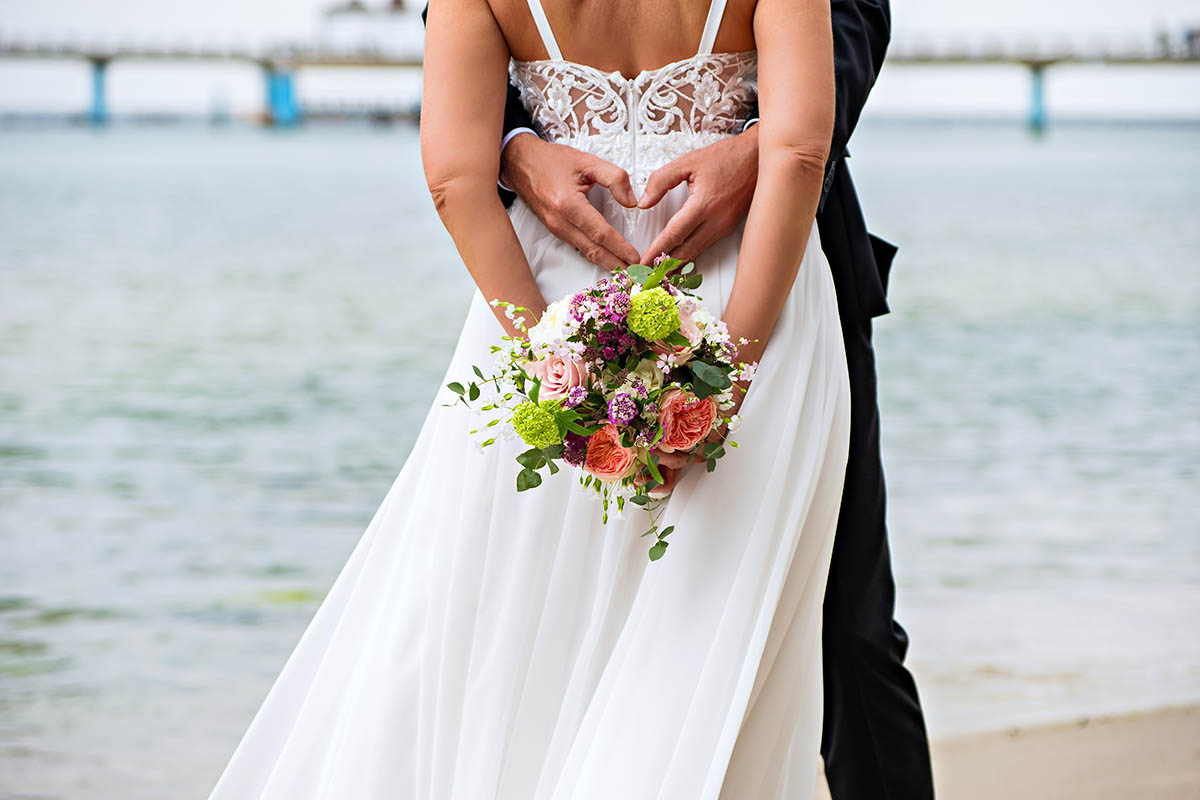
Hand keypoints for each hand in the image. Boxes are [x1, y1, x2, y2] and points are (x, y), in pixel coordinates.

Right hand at [500, 133, 640, 269]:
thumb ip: (614, 177)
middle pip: (593, 250)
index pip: (600, 233)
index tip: (635, 256)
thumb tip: (631, 200)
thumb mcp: (587, 161)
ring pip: (585, 252)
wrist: (520, 163)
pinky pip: (578, 246)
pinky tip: (606, 258)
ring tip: (625, 269)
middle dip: (616, 264)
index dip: (620, 247)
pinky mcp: (555, 230)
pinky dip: (594, 255)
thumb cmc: (549, 160)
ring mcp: (555, 228)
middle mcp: (560, 221)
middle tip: (635, 273)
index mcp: (568, 204)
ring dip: (606, 263)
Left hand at [637, 124, 758, 264]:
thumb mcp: (688, 161)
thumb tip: (644, 202)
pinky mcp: (729, 227)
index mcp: (704, 204)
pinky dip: (691, 256)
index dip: (656, 251)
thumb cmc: (729, 157)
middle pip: (685, 251)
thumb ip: (661, 180)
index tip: (643, 262)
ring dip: (677, 264)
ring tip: (659, 273)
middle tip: (648, 274)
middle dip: (664, 266)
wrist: (759, 157)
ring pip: (696, 252)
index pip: (674, 234)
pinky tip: (681, 260)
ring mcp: (725, 226)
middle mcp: (717, 220)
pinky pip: (706, 246)